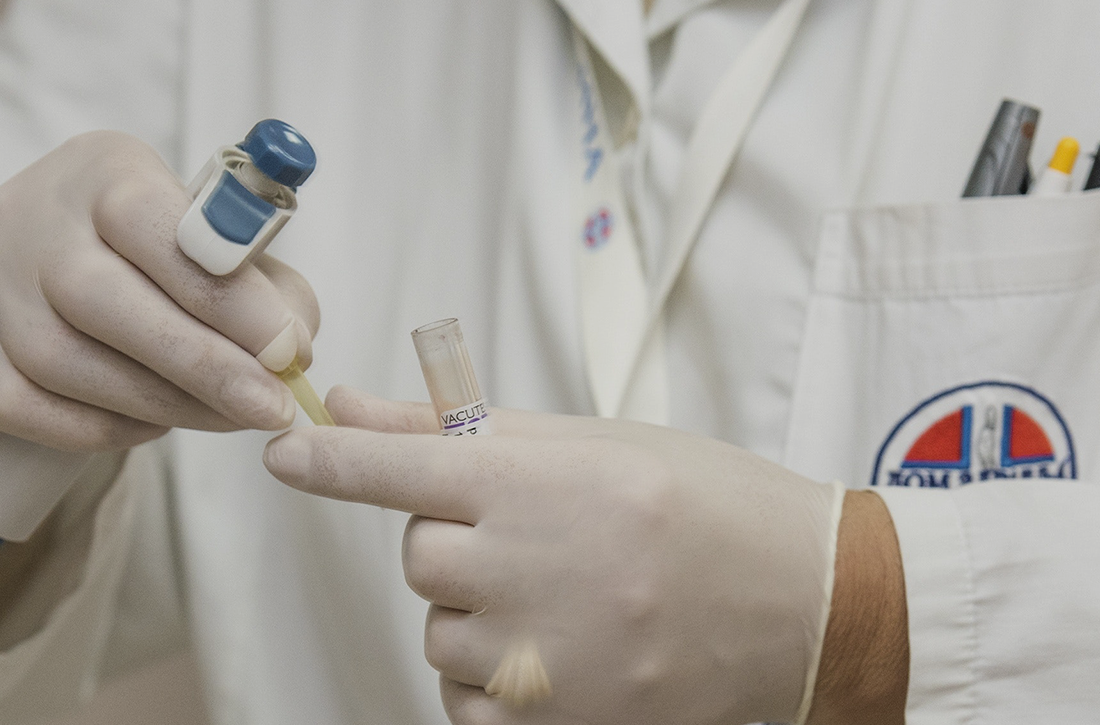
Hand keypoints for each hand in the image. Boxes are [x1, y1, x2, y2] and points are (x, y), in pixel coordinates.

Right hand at [0, 131, 318, 452]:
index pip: (160, 229)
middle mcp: (27, 220)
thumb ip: (264, 284)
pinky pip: (35, 411)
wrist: (28, 260)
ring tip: (227, 418)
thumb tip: (293, 349)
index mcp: (101, 172)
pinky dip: (104, 428)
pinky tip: (153, 424)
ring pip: (68, 364)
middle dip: (203, 364)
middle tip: (269, 408)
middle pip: (106, 301)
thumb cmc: (144, 251)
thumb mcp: (207, 236)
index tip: (289, 350)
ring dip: (164, 405)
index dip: (231, 297)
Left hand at [265, 386, 873, 723]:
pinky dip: (494, 681)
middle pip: (421, 556)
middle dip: (461, 541)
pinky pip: (467, 703)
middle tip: (542, 536)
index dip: (330, 460)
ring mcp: (545, 659)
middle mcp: (535, 572)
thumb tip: (351, 406)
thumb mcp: (599, 444)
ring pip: (442, 633)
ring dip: (480, 615)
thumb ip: (466, 431)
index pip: (397, 470)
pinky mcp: (559, 724)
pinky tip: (562, 652)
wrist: (815, 607)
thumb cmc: (712, 509)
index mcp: (543, 486)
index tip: (285, 451)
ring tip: (571, 598)